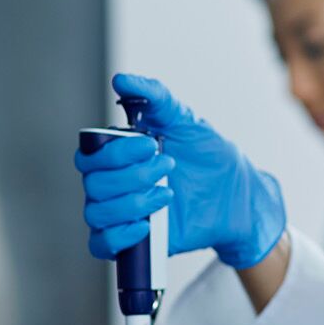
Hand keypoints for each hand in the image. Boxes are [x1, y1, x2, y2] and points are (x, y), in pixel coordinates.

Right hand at [75, 74, 285, 268]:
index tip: (150, 143)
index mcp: (115, 157)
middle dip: (131, 176)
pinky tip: (146, 225)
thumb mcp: (183, 119)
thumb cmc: (206, 153)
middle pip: (93, 185)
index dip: (114, 153)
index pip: (88, 157)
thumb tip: (120, 80)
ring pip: (96, 213)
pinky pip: (101, 244)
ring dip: (131, 203)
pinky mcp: (133, 241)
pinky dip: (118, 235)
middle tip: (169, 165)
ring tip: (167, 194)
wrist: (235, 194)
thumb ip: (153, 96)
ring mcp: (120, 214)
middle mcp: (111, 185)